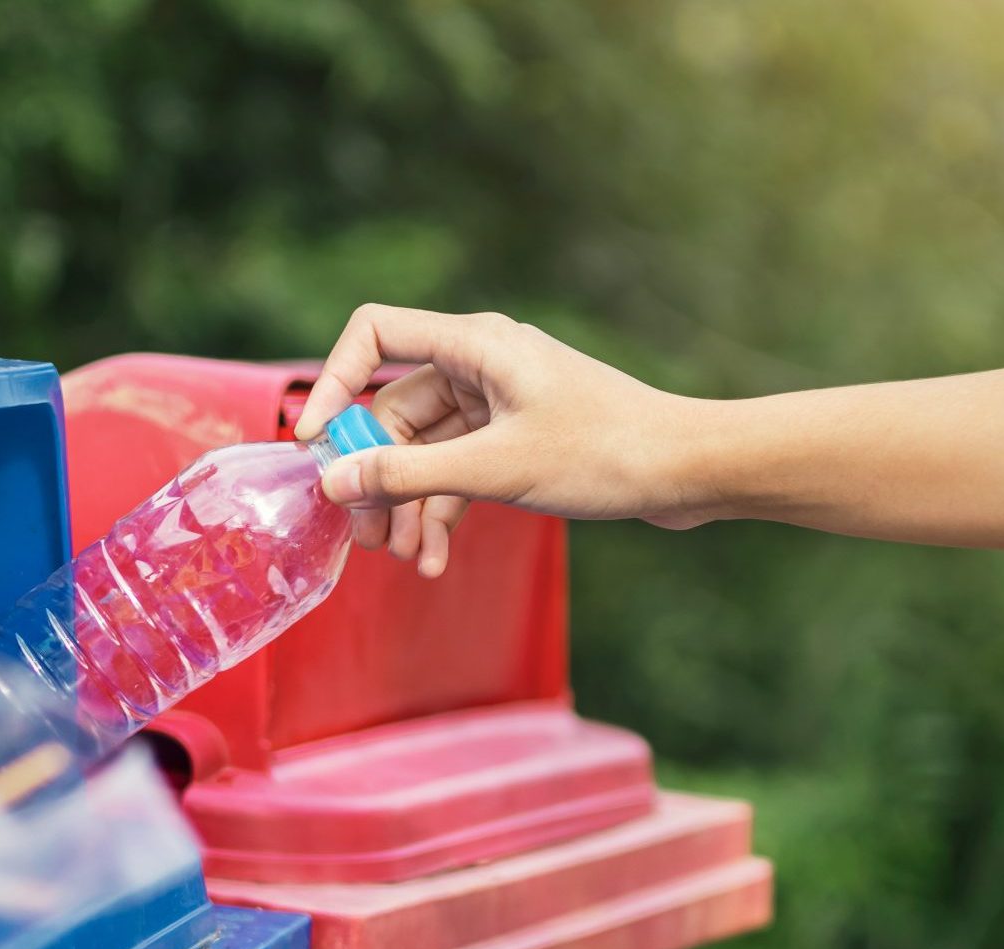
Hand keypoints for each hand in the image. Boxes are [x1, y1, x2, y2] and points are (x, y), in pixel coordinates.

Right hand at [291, 306, 714, 577]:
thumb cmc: (605, 453)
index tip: (314, 445)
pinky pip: (459, 470)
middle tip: (362, 535)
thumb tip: (333, 481)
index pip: (375, 333)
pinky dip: (443, 511)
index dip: (335, 384)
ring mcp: (500, 403)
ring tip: (403, 558)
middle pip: (393, 409)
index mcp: (475, 344)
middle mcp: (482, 364)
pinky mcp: (518, 438)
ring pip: (425, 449)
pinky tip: (436, 559)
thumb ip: (408, 474)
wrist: (688, 471)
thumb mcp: (495, 468)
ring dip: (408, 504)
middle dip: (374, 474)